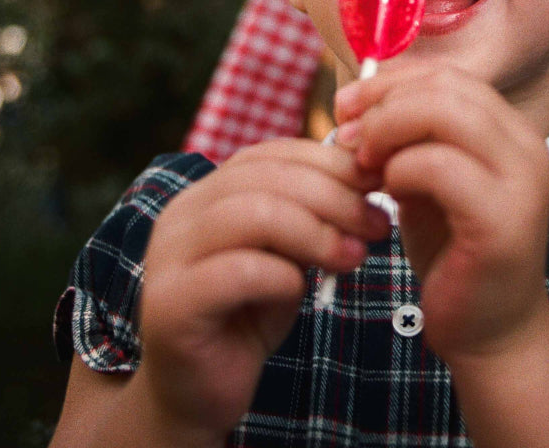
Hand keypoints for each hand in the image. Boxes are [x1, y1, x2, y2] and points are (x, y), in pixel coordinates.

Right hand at [135, 139, 388, 440]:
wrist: (200, 394)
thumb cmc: (252, 314)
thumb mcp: (289, 252)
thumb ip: (312, 214)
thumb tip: (370, 176)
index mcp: (208, 191)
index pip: (273, 153)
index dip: (330, 162)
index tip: (378, 184)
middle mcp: (182, 213)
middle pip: (265, 177)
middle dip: (334, 196)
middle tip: (378, 224)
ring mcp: (169, 256)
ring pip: (251, 214)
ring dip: (316, 232)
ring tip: (355, 257)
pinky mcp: (171, 304)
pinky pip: (236, 272)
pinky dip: (282, 275)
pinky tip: (303, 289)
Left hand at [334, 66, 548, 363]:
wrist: (490, 332)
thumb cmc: (452, 251)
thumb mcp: (427, 180)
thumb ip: (409, 137)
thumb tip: (359, 98)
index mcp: (509, 129)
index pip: (447, 75)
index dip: (390, 80)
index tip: (347, 105)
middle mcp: (525, 144)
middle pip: (445, 84)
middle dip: (383, 102)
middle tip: (347, 135)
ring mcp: (521, 179)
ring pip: (444, 112)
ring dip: (387, 130)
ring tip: (363, 163)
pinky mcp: (504, 219)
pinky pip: (439, 166)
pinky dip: (400, 169)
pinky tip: (387, 192)